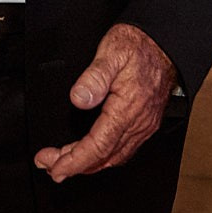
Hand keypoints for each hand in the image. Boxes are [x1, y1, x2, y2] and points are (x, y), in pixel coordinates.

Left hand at [32, 23, 177, 182]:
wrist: (163, 44)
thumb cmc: (137, 47)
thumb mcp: (111, 52)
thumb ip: (94, 76)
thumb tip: (78, 99)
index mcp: (127, 109)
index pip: (98, 146)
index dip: (74, 161)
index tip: (55, 168)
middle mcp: (138, 123)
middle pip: (103, 157)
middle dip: (74, 166)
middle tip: (48, 165)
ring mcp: (143, 126)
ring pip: (114, 158)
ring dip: (88, 164)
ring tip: (63, 163)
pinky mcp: (145, 124)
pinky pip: (124, 150)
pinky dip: (103, 158)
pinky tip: (92, 155)